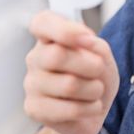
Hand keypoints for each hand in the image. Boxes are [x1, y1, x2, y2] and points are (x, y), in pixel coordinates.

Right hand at [23, 10, 119, 133]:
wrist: (93, 108)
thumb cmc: (95, 76)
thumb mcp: (102, 55)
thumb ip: (95, 44)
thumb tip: (84, 40)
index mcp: (49, 37)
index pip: (42, 23)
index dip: (64, 30)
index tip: (87, 38)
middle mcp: (35, 57)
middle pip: (58, 56)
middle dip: (91, 65)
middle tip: (99, 70)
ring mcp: (31, 84)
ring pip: (68, 85)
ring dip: (94, 89)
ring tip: (95, 91)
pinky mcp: (34, 109)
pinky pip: (69, 109)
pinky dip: (90, 108)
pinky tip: (90, 107)